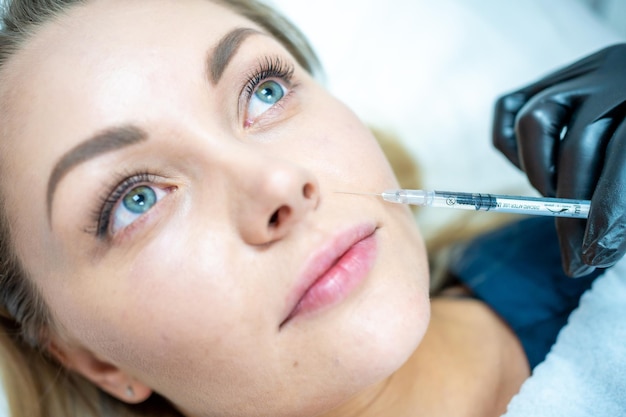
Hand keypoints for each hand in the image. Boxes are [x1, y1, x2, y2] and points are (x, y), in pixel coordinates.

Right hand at [492, 44, 625, 276]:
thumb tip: (601, 245)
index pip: (623, 151)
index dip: (606, 208)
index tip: (595, 254)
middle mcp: (614, 75)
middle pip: (577, 144)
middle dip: (569, 208)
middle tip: (576, 256)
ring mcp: (579, 72)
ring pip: (534, 119)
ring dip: (539, 172)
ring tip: (553, 200)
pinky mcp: (551, 77)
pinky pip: (508, 109)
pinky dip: (511, 147)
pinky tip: (534, 170)